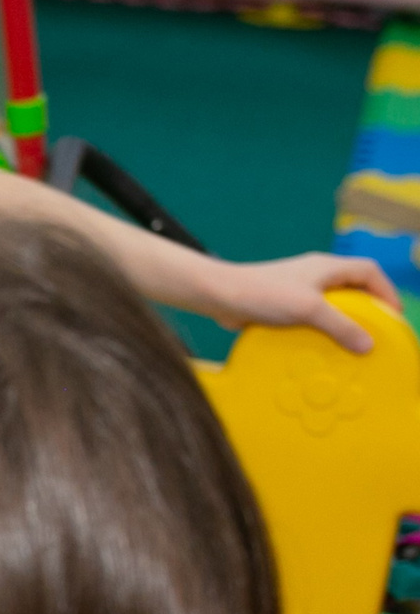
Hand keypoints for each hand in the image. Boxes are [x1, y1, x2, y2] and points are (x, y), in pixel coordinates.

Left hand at [196, 253, 393, 353]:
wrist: (219, 296)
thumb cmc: (263, 294)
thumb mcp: (309, 309)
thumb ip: (340, 326)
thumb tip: (367, 345)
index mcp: (327, 267)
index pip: (369, 272)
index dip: (386, 292)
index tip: (393, 316)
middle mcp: (315, 274)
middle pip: (353, 287)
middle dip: (367, 308)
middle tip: (374, 332)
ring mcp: (298, 288)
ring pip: (331, 302)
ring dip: (341, 320)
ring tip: (349, 343)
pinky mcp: (281, 303)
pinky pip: (309, 315)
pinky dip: (319, 328)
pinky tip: (318, 346)